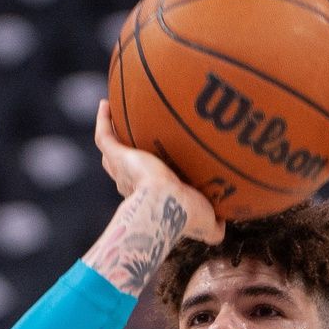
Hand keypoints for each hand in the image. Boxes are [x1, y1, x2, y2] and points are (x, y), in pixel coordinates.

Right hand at [94, 100, 222, 244]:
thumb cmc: (186, 217)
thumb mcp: (208, 223)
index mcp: (150, 200)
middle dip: (125, 156)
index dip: (147, 179)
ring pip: (110, 151)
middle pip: (122, 169)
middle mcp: (132, 184)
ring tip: (112, 113)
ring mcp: (122, 169)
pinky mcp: (117, 156)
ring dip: (109, 134)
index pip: (145, 188)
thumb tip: (226, 223)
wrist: (166, 207)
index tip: (156, 166)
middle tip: (130, 135)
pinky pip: (104, 136)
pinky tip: (105, 103)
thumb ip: (216, 226)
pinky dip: (102, 120)